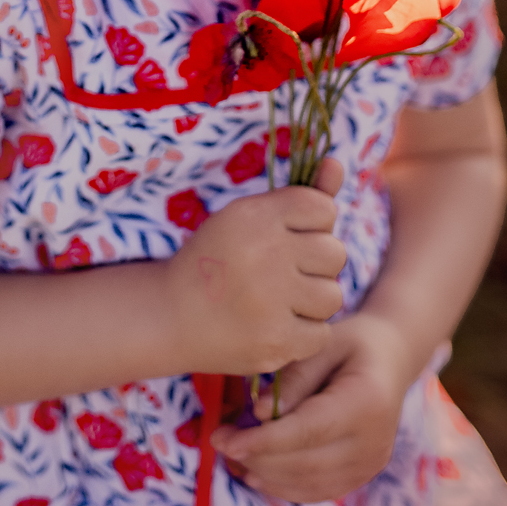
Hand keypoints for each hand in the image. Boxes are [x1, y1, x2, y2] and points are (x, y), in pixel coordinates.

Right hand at [166, 160, 345, 377]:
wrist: (169, 314)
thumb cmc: (218, 259)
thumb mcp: (248, 215)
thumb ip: (300, 195)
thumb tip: (337, 163)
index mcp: (256, 216)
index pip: (323, 209)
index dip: (313, 225)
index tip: (290, 237)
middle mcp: (265, 254)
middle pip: (335, 253)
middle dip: (316, 263)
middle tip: (283, 272)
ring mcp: (271, 301)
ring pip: (333, 296)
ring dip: (313, 300)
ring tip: (280, 300)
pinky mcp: (275, 342)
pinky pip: (322, 333)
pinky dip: (303, 333)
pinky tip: (275, 325)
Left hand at [210, 309, 416, 503]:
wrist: (392, 358)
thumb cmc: (352, 343)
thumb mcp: (323, 344)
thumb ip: (293, 378)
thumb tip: (259, 413)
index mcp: (366, 402)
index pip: (307, 431)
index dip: (262, 441)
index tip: (224, 439)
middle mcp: (374, 442)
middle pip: (304, 462)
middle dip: (255, 456)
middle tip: (219, 440)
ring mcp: (371, 464)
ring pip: (307, 483)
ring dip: (264, 474)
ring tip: (232, 454)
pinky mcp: (363, 476)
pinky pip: (317, 491)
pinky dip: (283, 486)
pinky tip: (255, 472)